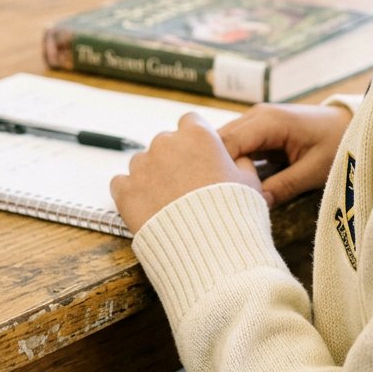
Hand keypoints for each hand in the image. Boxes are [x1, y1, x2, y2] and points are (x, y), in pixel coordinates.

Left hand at [111, 112, 265, 234]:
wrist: (210, 249)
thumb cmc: (233, 214)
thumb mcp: (251, 181)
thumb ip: (241, 162)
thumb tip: (238, 159)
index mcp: (198, 134)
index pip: (190, 122)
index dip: (194, 139)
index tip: (198, 156)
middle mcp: (167, 143)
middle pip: (165, 142)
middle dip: (172, 159)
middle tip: (184, 185)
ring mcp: (143, 166)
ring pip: (142, 162)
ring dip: (151, 176)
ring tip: (166, 202)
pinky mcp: (125, 191)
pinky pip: (122, 184)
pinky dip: (131, 193)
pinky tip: (147, 207)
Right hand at [219, 102, 352, 205]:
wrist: (349, 124)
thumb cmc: (336, 143)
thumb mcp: (314, 169)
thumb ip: (284, 186)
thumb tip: (254, 206)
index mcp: (268, 121)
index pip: (226, 143)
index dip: (215, 169)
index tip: (213, 197)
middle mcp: (256, 116)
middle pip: (218, 142)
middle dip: (213, 169)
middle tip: (211, 200)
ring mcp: (255, 122)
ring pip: (224, 146)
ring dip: (222, 168)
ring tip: (218, 196)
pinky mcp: (258, 133)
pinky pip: (236, 148)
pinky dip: (232, 166)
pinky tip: (232, 188)